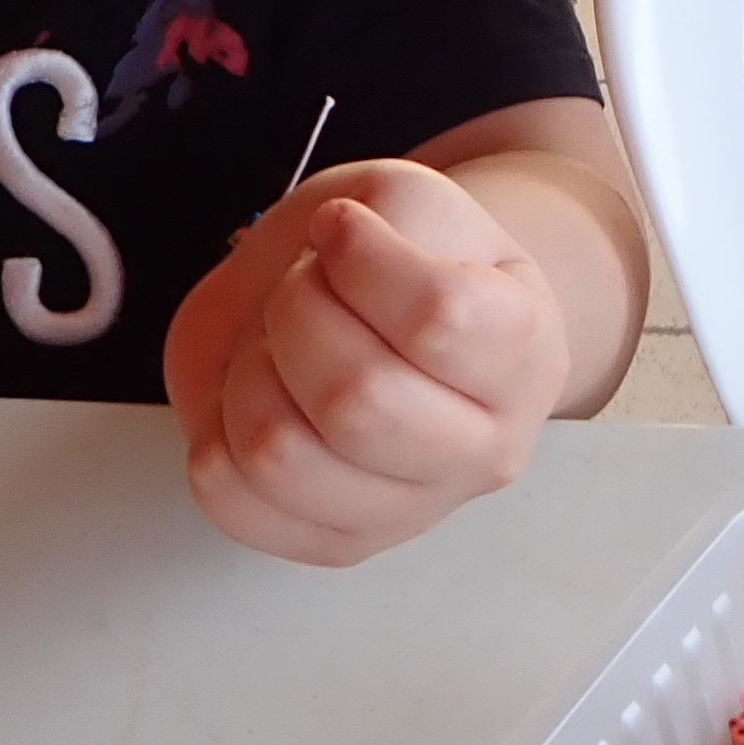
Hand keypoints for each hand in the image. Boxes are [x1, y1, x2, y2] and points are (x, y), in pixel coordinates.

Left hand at [165, 157, 571, 566]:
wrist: (396, 319)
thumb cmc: (410, 261)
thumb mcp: (414, 199)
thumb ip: (385, 215)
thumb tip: (334, 251)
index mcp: (525, 352)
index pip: (438, 316)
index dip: (362, 258)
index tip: (340, 228)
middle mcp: (486, 449)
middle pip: (355, 399)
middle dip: (297, 312)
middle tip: (303, 285)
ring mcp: (413, 511)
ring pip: (280, 454)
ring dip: (252, 373)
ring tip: (278, 345)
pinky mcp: (339, 545)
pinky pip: (233, 502)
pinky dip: (218, 431)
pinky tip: (258, 397)